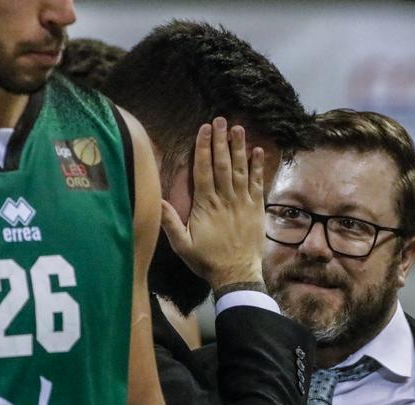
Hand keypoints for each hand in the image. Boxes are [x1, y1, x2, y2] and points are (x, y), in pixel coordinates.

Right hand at [161, 116, 266, 291]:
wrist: (236, 274)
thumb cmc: (207, 261)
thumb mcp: (182, 245)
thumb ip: (170, 222)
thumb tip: (156, 200)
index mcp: (206, 205)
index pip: (203, 170)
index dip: (203, 148)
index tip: (204, 130)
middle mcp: (225, 199)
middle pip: (222, 164)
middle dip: (220, 140)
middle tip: (220, 120)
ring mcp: (242, 203)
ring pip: (241, 170)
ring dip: (239, 148)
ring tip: (238, 128)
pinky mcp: (255, 209)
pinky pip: (257, 184)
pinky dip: (257, 167)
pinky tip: (257, 151)